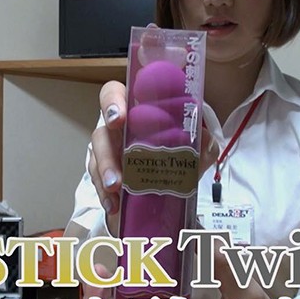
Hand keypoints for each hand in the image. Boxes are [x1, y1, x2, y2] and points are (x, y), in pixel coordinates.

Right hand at [87, 83, 218, 234]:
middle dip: (105, 149)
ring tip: (116, 187)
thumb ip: (203, 142)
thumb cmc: (178, 158)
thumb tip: (203, 137)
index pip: (115, 94)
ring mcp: (108, 154)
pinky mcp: (104, 177)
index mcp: (137, 113)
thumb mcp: (197, 150)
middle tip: (116, 166)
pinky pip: (98, 182)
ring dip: (105, 171)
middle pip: (101, 131)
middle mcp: (118, 131)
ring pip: (96, 157)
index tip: (120, 118)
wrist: (172, 192)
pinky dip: (105, 194)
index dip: (112, 102)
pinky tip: (114, 205)